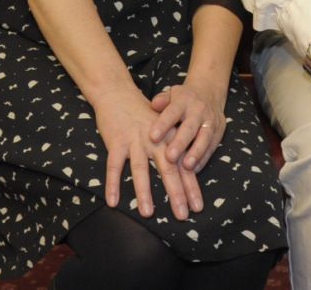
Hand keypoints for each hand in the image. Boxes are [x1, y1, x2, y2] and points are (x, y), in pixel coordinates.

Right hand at [90, 82, 201, 219]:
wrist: (118, 93)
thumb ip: (174, 149)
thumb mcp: (164, 129)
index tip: (197, 207)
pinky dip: (112, 184)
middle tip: (183, 215)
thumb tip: (188, 174)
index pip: (184, 165)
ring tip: (148, 214)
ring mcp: (135, 140)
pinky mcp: (116, 141)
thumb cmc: (143, 115)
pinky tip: (112, 201)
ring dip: (144, 192)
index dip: (191, 187)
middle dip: (176, 193)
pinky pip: (114, 166)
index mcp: (169, 138)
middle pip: (168, 169)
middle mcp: (155, 140)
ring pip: (141, 169)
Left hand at [149, 80, 226, 174]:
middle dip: (180, 143)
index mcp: (184, 101)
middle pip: (190, 128)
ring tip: (186, 166)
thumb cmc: (183, 98)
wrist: (210, 91)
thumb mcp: (172, 93)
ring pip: (204, 138)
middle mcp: (198, 111)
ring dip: (196, 153)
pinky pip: (212, 147)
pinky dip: (203, 159)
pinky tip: (195, 169)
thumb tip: (154, 105)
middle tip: (169, 157)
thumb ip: (162, 100)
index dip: (163, 124)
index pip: (172, 112)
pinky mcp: (218, 132)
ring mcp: (210, 122)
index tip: (152, 137)